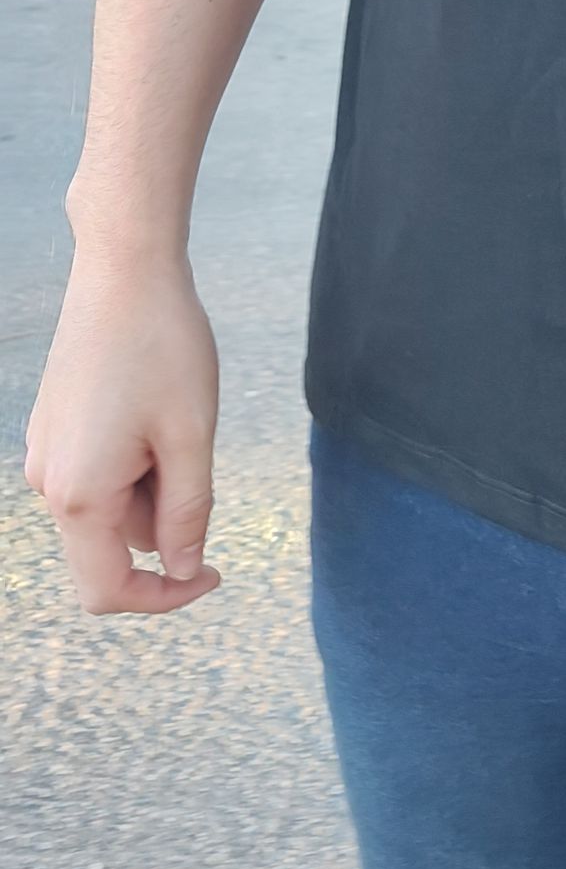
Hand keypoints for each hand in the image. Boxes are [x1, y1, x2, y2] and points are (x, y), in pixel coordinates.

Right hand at [24, 252, 221, 615]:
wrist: (123, 271)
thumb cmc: (164, 347)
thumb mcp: (191, 436)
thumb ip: (187, 513)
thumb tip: (182, 570)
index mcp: (80, 495)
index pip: (108, 590)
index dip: (164, 596)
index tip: (214, 573)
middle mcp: (50, 482)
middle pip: (114, 547)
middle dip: (166, 524)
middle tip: (195, 453)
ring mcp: (47, 454)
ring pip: (111, 509)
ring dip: (153, 488)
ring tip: (174, 419)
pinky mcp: (55, 430)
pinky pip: (100, 475)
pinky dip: (136, 464)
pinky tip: (153, 410)